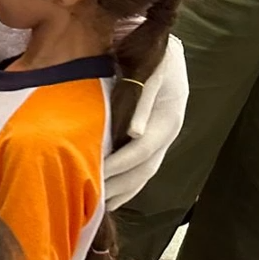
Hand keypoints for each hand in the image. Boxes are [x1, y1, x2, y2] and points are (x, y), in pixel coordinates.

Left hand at [105, 35, 187, 211]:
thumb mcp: (153, 70)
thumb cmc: (155, 56)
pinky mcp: (155, 141)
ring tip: (98, 209)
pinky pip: (142, 170)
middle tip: (90, 202)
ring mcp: (163, 140)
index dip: (118, 166)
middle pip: (143, 170)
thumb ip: (143, 98)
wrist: (165, 50)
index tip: (95, 176)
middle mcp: (168, 134)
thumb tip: (134, 133)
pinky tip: (109, 197)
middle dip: (117, 187)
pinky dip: (126, 186)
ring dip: (122, 193)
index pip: (140, 151)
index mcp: (168, 119)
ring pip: (144, 175)